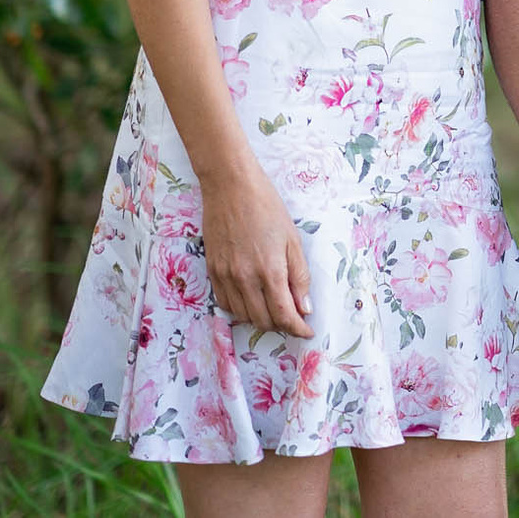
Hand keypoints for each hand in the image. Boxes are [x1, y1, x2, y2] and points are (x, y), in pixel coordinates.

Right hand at [200, 165, 313, 338]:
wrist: (230, 187)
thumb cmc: (266, 207)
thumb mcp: (292, 239)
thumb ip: (299, 276)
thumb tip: (304, 308)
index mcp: (270, 271)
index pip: (284, 316)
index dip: (298, 329)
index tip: (307, 332)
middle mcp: (245, 279)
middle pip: (263, 321)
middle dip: (281, 325)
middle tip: (293, 318)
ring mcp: (225, 277)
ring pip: (243, 316)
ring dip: (261, 319)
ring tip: (274, 308)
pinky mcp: (212, 271)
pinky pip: (225, 303)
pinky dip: (240, 309)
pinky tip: (251, 300)